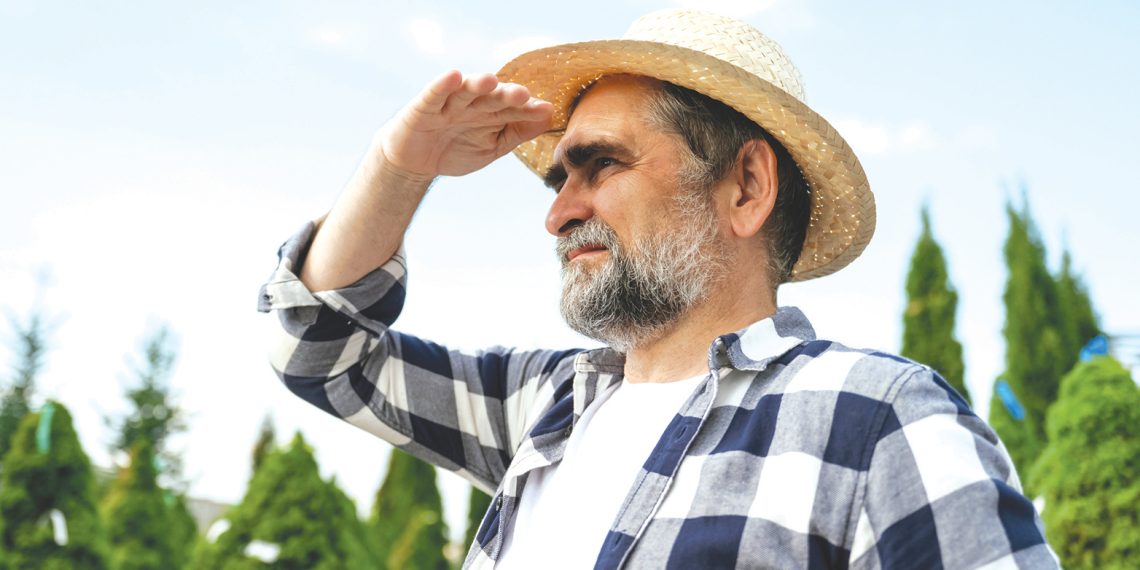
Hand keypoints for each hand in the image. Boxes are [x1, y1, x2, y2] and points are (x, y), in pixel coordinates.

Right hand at [376, 70, 554, 178]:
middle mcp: (472, 104)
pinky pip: (435, 94)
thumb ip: (518, 132)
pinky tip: (454, 77)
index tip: (545, 109)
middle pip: (491, 97)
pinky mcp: (424, 106)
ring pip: (465, 91)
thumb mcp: (492, 146)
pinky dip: (443, 85)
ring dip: (477, 84)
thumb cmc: (455, 149)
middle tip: (523, 94)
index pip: (512, 109)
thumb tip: (550, 116)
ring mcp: (448, 104)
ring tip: (490, 80)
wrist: (415, 163)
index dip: (527, 109)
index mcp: (490, 113)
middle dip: (506, 95)